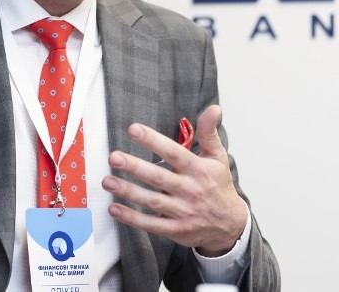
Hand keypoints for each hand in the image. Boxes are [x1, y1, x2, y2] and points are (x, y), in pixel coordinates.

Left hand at [101, 105, 247, 255]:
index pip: (174, 153)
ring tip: (108, 181)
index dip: (153, 141)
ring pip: (152, 201)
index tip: (133, 129)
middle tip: (113, 157)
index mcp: (198, 169)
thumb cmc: (219, 186)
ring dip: (128, 191)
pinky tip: (114, 208)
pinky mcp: (177, 230)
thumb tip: (214, 108)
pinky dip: (132, 218)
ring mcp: (183, 211)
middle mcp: (190, 190)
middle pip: (159, 177)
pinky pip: (151, 224)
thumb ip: (209, 132)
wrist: (231, 225)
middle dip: (135, 167)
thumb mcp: (218, 157)